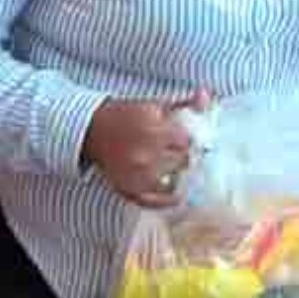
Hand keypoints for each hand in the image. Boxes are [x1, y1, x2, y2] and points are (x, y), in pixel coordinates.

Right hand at [82, 91, 208, 207]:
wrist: (91, 130)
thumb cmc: (126, 115)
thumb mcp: (155, 104)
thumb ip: (184, 103)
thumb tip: (207, 95)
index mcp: (154, 130)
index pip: (188, 142)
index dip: (189, 141)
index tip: (188, 140)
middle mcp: (146, 154)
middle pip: (183, 162)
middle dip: (184, 156)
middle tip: (180, 154)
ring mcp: (138, 176)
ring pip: (173, 181)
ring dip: (177, 175)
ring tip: (173, 168)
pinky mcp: (129, 190)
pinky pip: (156, 202)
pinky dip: (167, 200)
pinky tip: (176, 194)